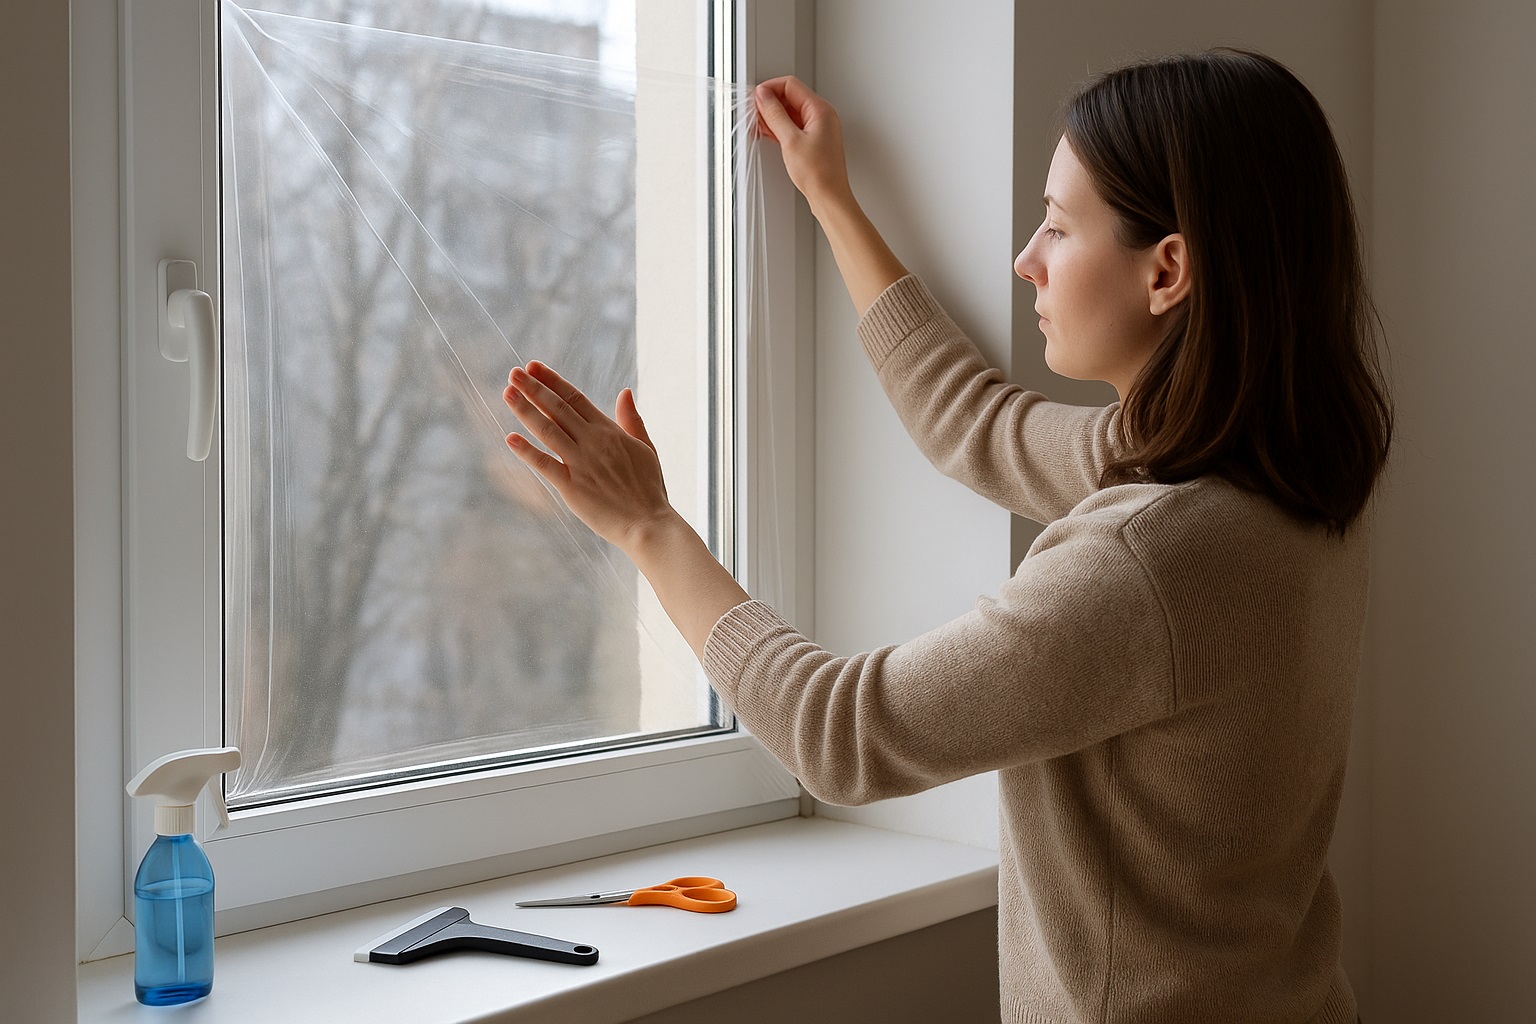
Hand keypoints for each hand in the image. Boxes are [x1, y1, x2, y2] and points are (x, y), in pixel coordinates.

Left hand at [502, 362, 674, 553]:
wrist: (649, 524)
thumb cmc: (649, 489)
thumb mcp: (645, 448)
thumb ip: (632, 420)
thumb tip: (625, 391)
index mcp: (610, 431)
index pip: (575, 398)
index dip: (552, 381)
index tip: (533, 367)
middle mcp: (593, 442)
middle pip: (558, 408)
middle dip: (533, 388)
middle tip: (513, 373)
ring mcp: (581, 464)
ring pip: (548, 430)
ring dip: (525, 410)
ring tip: (507, 393)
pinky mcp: (572, 488)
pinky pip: (545, 465)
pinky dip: (527, 451)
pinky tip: (510, 438)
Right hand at [755, 76, 853, 212]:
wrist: (829, 197)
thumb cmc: (818, 173)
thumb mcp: (790, 140)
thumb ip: (775, 114)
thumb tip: (763, 95)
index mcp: (820, 110)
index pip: (790, 85)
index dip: (770, 89)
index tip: (755, 99)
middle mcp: (821, 115)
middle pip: (789, 96)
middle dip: (769, 104)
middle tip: (754, 115)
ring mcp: (817, 127)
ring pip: (789, 111)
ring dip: (772, 117)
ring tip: (758, 127)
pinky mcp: (812, 139)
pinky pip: (792, 125)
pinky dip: (779, 127)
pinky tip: (768, 134)